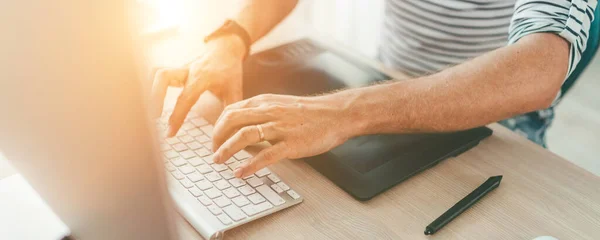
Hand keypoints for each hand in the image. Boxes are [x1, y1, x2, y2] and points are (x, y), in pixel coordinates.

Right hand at [151, 35, 245, 136]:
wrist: (225, 49)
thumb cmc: (230, 70)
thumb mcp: (235, 89)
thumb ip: (230, 111)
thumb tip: (227, 133)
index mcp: (202, 77)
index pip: (185, 98)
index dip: (176, 117)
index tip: (169, 134)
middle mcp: (188, 71)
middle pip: (163, 77)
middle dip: (155, 97)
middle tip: (154, 117)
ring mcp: (180, 68)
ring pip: (158, 73)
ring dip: (151, 90)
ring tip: (151, 111)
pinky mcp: (176, 69)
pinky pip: (159, 74)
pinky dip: (152, 86)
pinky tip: (152, 101)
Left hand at [211, 94, 353, 177]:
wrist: (335, 114)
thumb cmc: (309, 113)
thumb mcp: (280, 105)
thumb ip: (261, 113)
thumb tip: (241, 128)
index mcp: (264, 102)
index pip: (230, 111)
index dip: (217, 127)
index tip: (215, 140)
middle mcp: (269, 112)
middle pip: (231, 121)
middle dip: (216, 138)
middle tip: (214, 152)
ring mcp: (280, 127)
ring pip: (244, 135)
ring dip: (226, 150)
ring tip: (218, 161)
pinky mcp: (291, 143)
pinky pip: (265, 155)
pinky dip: (249, 165)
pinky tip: (240, 172)